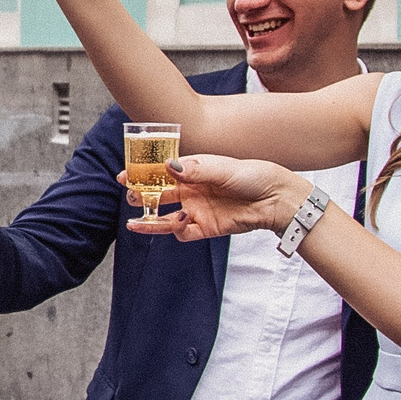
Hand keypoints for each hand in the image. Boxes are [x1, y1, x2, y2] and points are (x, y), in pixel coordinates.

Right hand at [126, 155, 309, 238]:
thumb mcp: (223, 168)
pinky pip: (183, 233)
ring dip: (150, 221)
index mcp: (193, 171)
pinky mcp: (205, 228)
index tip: (124, 176)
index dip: (142, 174)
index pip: (160, 172)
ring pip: (165, 218)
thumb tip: (168, 166)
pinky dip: (177, 229)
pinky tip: (180, 220)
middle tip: (131, 197)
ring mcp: (197, 210)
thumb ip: (195, 169)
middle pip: (158, 195)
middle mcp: (191, 191)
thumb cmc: (253, 176)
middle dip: (142, 196)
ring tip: (135, 222)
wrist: (276, 199)